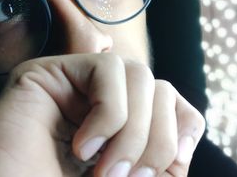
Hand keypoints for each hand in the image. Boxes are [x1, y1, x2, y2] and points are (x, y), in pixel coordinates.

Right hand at [0, 54, 205, 176]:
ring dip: (133, 132)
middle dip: (157, 141)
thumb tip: (186, 135)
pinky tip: (81, 148)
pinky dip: (109, 114)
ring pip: (140, 75)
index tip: (173, 166)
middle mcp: (101, 106)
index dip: (184, 127)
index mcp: (120, 132)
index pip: (175, 103)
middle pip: (161, 89)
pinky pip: (108, 70)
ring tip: (102, 172)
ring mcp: (74, 89)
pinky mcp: (49, 74)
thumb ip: (158, 164)